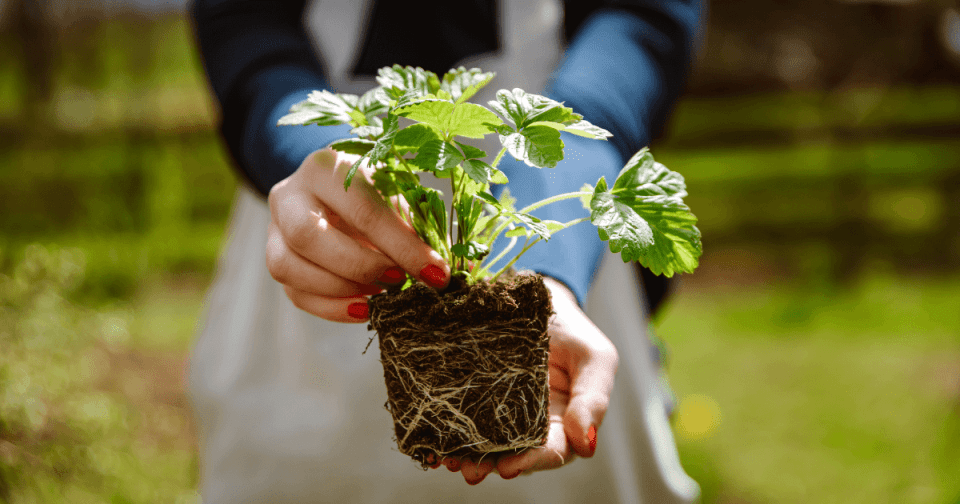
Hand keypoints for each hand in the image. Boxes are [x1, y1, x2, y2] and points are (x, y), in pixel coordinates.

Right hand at [266, 148, 448, 321]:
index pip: (362, 210)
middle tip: (398, 280)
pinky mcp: (274, 259)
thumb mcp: (397, 198)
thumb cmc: (374, 192)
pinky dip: (332, 307)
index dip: (402, 247)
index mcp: (326, 168)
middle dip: (360, 267)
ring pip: (288, 267)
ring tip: (381, 295)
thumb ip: (421, 230)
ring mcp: (274, 229)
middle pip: (307, 236)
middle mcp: (289, 195)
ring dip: (341, 289)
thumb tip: (458, 269)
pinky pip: (295, 293)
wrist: (338, 190)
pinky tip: (364, 307)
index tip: (436, 274)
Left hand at [451, 276, 619, 483]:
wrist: (537, 294)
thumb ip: (594, 399)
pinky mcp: (474, 395)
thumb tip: (587, 446)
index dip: (532, 461)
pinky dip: (449, 433)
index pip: (552, 450)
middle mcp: (531, 424)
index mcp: (564, 421)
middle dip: (491, 464)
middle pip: (513, 454)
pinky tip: (436, 442)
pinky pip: (462, 418)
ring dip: (468, 455)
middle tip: (470, 470)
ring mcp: (500, 411)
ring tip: (451, 459)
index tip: (509, 467)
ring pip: (485, 443)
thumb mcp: (594, 357)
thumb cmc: (572, 329)